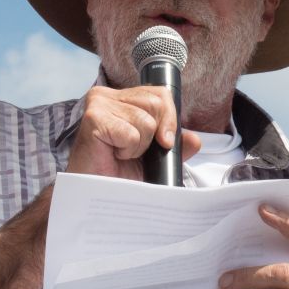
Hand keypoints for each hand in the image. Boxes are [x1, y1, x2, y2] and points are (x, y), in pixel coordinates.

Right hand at [64, 84, 202, 178]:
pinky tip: (113, 155)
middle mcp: (107, 95)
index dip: (169, 118)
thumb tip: (194, 140)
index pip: (160, 93)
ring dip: (139, 145)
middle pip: (156, 103)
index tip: (163, 142)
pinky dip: (128, 150)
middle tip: (134, 151)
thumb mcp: (153, 159)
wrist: (95, 196)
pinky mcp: (94, 119)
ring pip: (146, 120)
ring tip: (120, 153)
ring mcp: (98, 104)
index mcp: (122, 98)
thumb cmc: (117, 175)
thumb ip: (174, 146)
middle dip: (155, 134)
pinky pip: (131, 133)